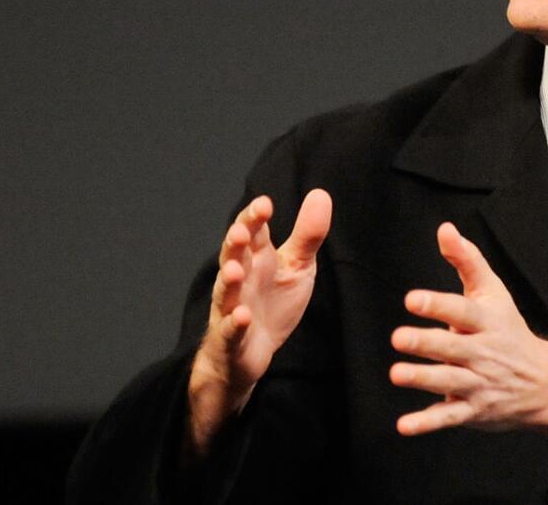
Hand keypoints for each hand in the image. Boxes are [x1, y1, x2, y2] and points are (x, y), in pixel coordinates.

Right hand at [186, 189, 332, 456]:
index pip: (252, 232)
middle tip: (241, 231)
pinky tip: (242, 316)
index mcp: (256, 258)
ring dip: (228, 280)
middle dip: (234, 243)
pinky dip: (234, 323)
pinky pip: (230, 330)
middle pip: (233, 256)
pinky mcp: (231, 338)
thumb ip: (307, 235)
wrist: (251, 353)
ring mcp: (232, 308)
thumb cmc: (272, 303)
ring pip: (226, 291)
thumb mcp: (296, 267)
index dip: (254, 218)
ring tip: (234, 270)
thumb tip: (320, 194)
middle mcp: (240, 278)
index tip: (265, 204)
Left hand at [388, 223, 547, 464]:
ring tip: (397, 374)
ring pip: (449, 381)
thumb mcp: (493, 292)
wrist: (545, 383)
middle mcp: (484, 353)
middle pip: (453, 347)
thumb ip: (466, 261)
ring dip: (422, 379)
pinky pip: (449, 417)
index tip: (412, 299)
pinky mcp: (473, 409)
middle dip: (426, 343)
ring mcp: (479, 383)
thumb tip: (445, 229)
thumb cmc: (510, 332)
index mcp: (488, 322)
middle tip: (399, 337)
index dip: (438, 305)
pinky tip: (405, 425)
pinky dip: (427, 423)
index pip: (463, 311)